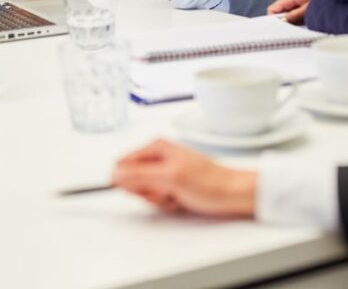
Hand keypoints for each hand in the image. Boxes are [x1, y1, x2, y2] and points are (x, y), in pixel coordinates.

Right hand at [112, 139, 256, 217]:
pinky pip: (156, 196)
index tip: (147, 189)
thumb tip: (115, 174)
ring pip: (144, 191)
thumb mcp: (170, 178)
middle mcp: (157, 155)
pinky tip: (180, 199)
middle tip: (167, 191)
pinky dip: (166, 202)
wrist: (233, 193)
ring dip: (159, 198)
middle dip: (148, 192)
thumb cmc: (210, 182)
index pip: (122, 165)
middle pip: (132, 179)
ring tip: (176, 195)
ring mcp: (163, 170)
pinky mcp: (170, 182)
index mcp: (155, 146)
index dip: (131, 182)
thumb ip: (140, 175)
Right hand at [267, 0, 321, 23]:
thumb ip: (293, 16)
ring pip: (286, 11)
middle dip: (285, 20)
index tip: (280, 27)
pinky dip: (297, 14)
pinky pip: (293, 9)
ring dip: (292, 17)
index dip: (274, 19)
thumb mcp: (307, 9)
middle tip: (294, 25)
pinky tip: (305, 16)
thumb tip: (282, 21)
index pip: (272, 9)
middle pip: (279, 11)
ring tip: (303, 20)